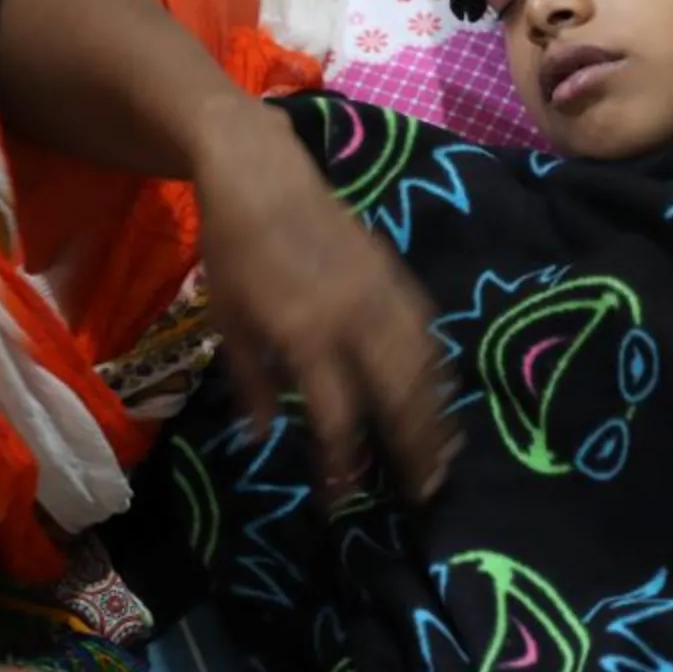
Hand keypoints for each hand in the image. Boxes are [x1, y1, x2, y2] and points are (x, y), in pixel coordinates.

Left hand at [193, 103, 457, 500]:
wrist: (260, 174)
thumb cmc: (233, 250)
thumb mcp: (228, 321)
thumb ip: (251, 383)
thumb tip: (262, 438)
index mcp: (305, 334)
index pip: (337, 415)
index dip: (343, 462)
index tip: (343, 497)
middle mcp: (352, 318)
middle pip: (397, 396)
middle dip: (413, 449)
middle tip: (423, 491)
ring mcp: (380, 293)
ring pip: (423, 366)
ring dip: (436, 416)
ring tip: (444, 457)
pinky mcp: (395, 274)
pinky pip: (427, 331)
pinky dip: (438, 370)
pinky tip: (440, 396)